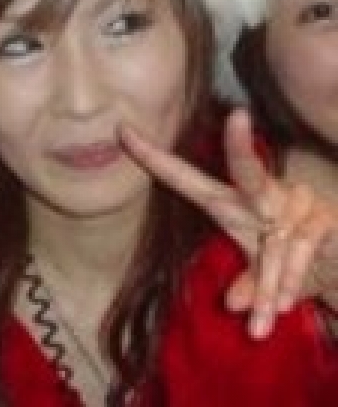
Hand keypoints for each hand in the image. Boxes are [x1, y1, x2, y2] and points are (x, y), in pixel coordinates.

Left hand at [119, 109, 337, 338]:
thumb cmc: (285, 254)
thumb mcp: (259, 269)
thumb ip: (247, 280)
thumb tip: (233, 304)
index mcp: (230, 202)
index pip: (186, 177)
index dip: (154, 158)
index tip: (123, 131)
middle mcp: (262, 194)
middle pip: (248, 169)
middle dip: (241, 145)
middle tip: (239, 115)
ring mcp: (296, 202)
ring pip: (278, 239)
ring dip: (272, 283)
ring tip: (264, 324)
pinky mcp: (324, 219)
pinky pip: (301, 252)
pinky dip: (289, 284)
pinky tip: (283, 307)